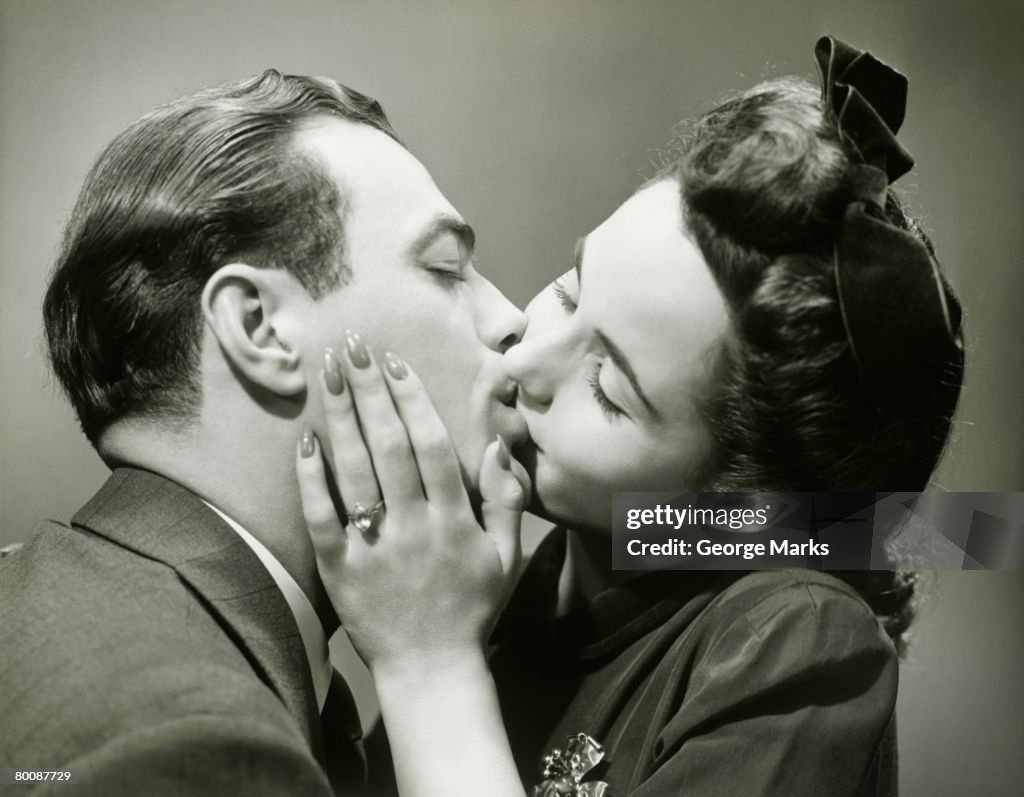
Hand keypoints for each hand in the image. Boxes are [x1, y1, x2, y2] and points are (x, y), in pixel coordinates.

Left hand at [296, 333, 527, 676]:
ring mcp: (375, 547)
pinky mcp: (341, 570)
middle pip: (389, 446)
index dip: (412, 399)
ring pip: (355, 471)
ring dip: (340, 418)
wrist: (433, 669)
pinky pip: (322, 519)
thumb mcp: (507, 556)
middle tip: (352, 346)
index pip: (431, 445)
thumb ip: (506, 499)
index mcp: (455, 519)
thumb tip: (497, 445)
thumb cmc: (473, 608)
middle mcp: (414, 525)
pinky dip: (312, 481)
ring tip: (326, 374)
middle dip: (370, 391)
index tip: (394, 362)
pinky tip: (304, 442)